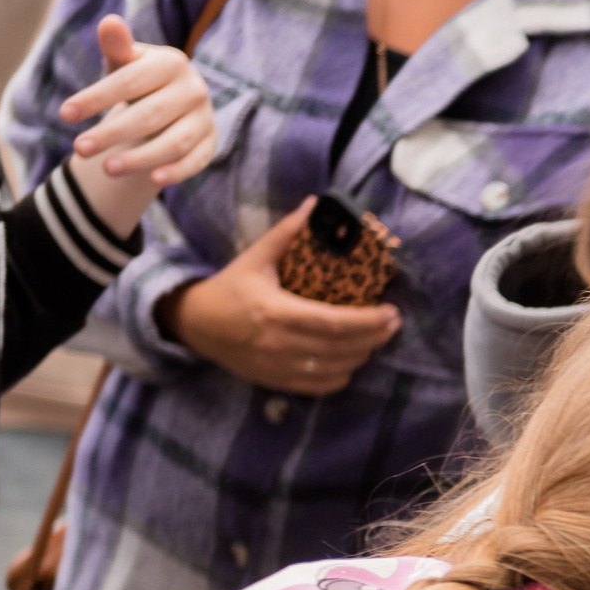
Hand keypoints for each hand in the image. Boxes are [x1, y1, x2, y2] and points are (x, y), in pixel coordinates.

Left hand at [61, 14, 216, 233]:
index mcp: (172, 62)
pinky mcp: (210, 143)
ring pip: (174, 143)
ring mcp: (204, 118)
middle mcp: (193, 89)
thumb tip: (109, 22)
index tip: (64, 114)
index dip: (96, 98)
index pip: (129, 82)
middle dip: (112, 133)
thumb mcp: (125, 64)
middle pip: (150, 115)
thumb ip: (117, 46)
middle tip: (79, 149)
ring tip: (106, 169)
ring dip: (141, 158)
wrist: (173, 102)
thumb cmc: (139, 81)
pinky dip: (177, 171)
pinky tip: (154, 180)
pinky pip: (196, 161)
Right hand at [162, 198, 401, 393]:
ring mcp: (278, 367)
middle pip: (341, 348)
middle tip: (394, 322)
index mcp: (275, 312)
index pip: (333, 322)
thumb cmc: (230, 287)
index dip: (368, 321)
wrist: (195, 325)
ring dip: (362, 354)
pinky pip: (320, 386)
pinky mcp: (277, 382)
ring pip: (335, 369)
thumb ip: (287, 233)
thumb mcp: (256, 257)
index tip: (391, 311)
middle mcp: (279, 344)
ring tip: (377, 337)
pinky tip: (352, 358)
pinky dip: (342, 374)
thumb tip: (315, 203)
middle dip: (375, 337)